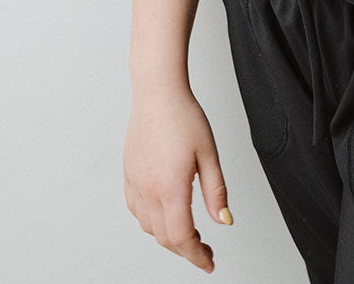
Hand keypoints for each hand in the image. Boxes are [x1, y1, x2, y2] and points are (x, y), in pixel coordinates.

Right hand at [124, 86, 231, 273]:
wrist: (157, 92)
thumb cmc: (183, 116)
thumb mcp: (209, 153)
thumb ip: (216, 191)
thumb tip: (225, 221)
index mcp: (170, 187)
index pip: (182, 237)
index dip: (196, 255)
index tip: (209, 262)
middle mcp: (148, 190)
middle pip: (164, 238)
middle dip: (185, 250)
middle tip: (205, 250)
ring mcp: (135, 183)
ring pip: (149, 227)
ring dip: (168, 237)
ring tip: (188, 232)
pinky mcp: (128, 174)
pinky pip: (136, 210)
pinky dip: (151, 221)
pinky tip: (164, 213)